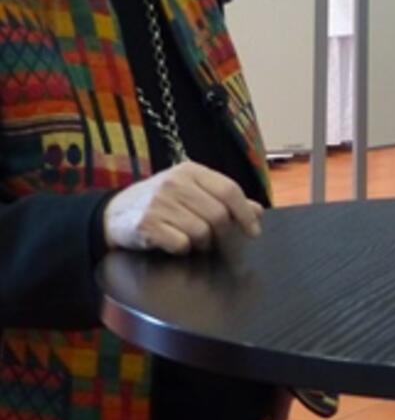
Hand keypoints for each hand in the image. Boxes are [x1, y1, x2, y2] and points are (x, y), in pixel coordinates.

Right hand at [103, 161, 263, 253]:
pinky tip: (172, 242)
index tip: (253, 231)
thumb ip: (224, 199)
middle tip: (214, 240)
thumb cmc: (160, 202)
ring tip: (189, 239)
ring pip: (201, 232)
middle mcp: (175, 183)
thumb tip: (257, 210)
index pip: (229, 190)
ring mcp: (159, 203)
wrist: (113, 214)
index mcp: (190, 171)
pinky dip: (181, 249)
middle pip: (218, 215)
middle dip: (221, 233)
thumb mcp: (192, 192)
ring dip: (201, 243)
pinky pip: (180, 244)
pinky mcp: (146, 224)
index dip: (245, 213)